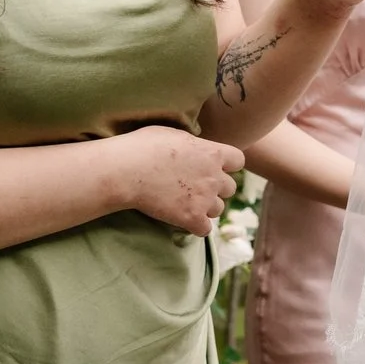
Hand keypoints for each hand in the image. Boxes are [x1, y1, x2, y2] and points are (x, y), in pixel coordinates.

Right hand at [115, 126, 243, 233]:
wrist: (126, 170)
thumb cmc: (143, 147)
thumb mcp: (174, 134)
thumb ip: (192, 144)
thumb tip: (195, 148)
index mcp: (212, 153)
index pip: (238, 160)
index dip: (227, 165)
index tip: (213, 167)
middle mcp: (214, 176)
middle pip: (230, 188)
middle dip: (216, 188)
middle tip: (195, 187)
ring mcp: (205, 199)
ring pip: (218, 209)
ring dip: (205, 208)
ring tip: (185, 203)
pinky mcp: (192, 218)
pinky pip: (205, 229)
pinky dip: (195, 226)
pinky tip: (182, 220)